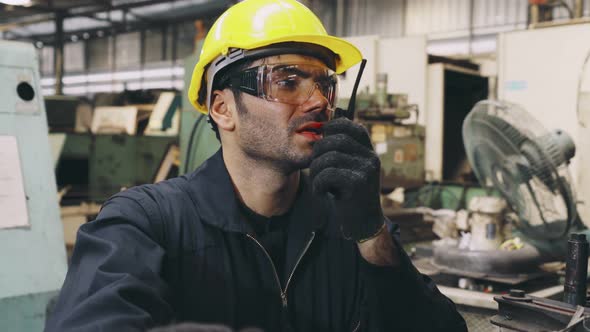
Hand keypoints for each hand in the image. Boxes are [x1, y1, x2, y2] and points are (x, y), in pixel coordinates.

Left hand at [310, 118, 383, 241]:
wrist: (363, 224)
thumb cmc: (350, 195)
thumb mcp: (349, 170)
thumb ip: (341, 153)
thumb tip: (320, 130)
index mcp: (369, 152)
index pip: (352, 127)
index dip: (333, 127)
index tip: (321, 137)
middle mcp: (371, 158)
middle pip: (337, 140)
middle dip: (318, 152)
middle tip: (313, 166)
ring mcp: (367, 170)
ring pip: (330, 157)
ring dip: (316, 170)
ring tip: (316, 182)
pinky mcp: (358, 184)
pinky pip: (328, 174)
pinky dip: (318, 183)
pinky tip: (320, 192)